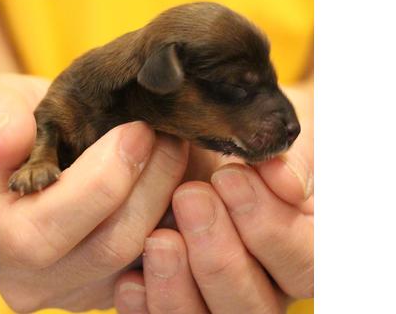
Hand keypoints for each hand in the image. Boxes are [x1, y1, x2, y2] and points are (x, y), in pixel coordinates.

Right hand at [0, 74, 188, 311]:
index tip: (139, 130)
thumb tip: (13, 141)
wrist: (25, 162)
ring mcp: (72, 288)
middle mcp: (31, 278)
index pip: (53, 223)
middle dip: (153, 184)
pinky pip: (154, 262)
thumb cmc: (10, 131)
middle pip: (111, 246)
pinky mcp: (105, 284)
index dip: (108, 173)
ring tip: (179, 154)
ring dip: (171, 202)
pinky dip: (174, 221)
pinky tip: (178, 183)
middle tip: (171, 138)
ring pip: (142, 258)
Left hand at [113, 83, 312, 313]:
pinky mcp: (178, 302)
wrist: (200, 150)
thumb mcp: (286, 135)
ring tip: (158, 240)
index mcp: (298, 249)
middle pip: (256, 304)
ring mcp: (218, 300)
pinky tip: (130, 280)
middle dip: (222, 256)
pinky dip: (147, 306)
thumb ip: (297, 158)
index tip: (230, 178)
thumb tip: (287, 183)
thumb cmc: (248, 144)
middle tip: (189, 198)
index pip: (304, 263)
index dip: (272, 228)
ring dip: (182, 286)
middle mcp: (264, 285)